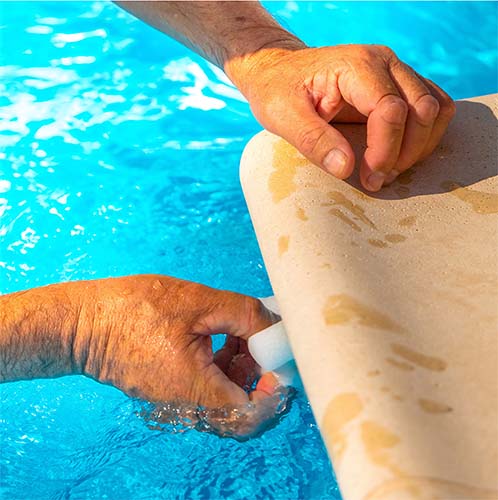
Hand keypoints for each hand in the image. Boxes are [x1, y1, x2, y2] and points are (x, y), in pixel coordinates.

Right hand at [74, 275, 282, 435]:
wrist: (84, 323)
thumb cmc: (134, 309)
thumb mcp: (198, 301)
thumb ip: (245, 314)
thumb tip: (276, 327)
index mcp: (193, 389)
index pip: (251, 415)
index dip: (276, 394)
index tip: (281, 362)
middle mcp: (186, 406)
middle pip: (243, 413)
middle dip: (263, 379)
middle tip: (265, 345)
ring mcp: (177, 402)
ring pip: (228, 401)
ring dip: (245, 371)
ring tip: (242, 334)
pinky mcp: (171, 392)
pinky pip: (209, 391)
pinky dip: (225, 370)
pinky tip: (224, 340)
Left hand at [228, 44, 455, 191]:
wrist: (280, 72)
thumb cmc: (278, 91)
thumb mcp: (283, 117)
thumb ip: (313, 141)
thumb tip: (347, 169)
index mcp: (355, 66)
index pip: (390, 108)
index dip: (384, 150)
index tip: (368, 177)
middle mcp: (384, 62)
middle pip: (422, 109)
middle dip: (405, 152)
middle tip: (377, 179)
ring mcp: (395, 72)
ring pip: (436, 108)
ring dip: (420, 146)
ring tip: (388, 170)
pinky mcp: (398, 85)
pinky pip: (433, 107)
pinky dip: (425, 136)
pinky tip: (398, 156)